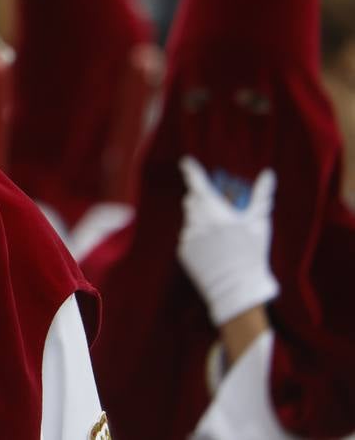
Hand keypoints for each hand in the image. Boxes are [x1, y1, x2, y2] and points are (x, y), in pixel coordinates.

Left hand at [177, 156, 279, 326]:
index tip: (186, 162)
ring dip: (200, 220)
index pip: (197, 183)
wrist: (238, 289)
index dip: (190, 170)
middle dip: (200, 199)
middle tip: (218, 207)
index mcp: (214, 210)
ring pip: (190, 219)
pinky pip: (187, 237)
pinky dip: (197, 237)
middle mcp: (196, 221)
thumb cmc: (252, 253)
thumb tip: (268, 173)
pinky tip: (213, 249)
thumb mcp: (259, 223)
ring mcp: (187, 236)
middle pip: (191, 200)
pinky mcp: (182, 251)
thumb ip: (261, 196)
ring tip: (220, 235)